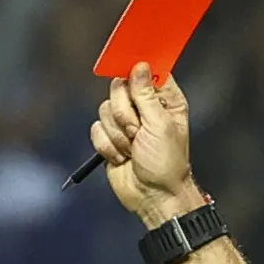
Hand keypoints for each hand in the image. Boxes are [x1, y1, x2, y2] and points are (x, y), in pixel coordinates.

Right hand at [90, 64, 201, 227]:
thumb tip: (139, 66)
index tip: (131, 80)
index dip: (137, 72)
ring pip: (105, 109)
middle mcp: (144, 107)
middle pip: (119, 88)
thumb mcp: (160, 125)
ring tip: (133, 149)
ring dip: (118, 134)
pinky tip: (123, 157)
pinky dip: (107, 146)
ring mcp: (126, 123)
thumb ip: (147, 94)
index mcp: (164, 100)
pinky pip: (97, 129)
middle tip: (137, 131)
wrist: (153, 197)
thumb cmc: (166, 164)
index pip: (147, 71)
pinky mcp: (110, 138)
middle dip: (125, 113)